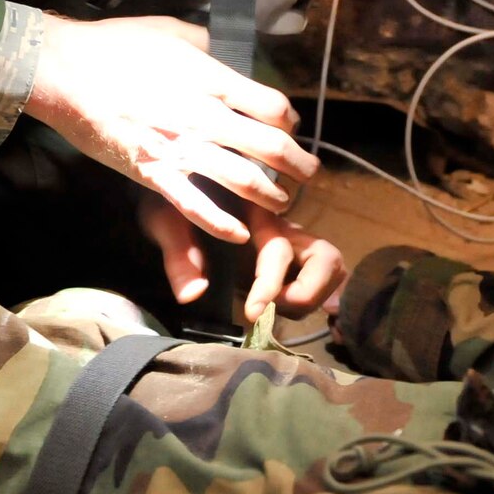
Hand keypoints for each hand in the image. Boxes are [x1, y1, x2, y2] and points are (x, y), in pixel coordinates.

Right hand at [24, 12, 318, 242]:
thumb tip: (223, 51)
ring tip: (281, 202)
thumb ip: (206, 44)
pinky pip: (195, 204)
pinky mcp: (152, 172)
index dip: (289, 121)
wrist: (64, 70)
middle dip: (297, 165)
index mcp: (210, 78)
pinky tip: (239, 232)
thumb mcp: (171, 31)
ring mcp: (178, 147)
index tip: (290, 128)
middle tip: (308, 174)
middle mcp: (202, 115)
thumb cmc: (114, 45)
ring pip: (242, 179)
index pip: (273, 106)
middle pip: (269, 146)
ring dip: (270, 195)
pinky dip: (221, 223)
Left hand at [139, 194, 345, 323]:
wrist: (167, 182)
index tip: (251, 311)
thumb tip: (193, 295)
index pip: (279, 249)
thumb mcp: (162, 220)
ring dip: (311, 296)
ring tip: (275, 307)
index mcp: (255, 210)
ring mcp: (290, 237)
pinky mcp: (291, 253)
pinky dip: (312, 295)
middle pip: (327, 258)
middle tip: (271, 310)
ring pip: (330, 265)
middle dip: (305, 294)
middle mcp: (281, 223)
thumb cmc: (166, 198)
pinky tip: (281, 304)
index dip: (270, 284)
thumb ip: (178, 255)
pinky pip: (320, 274)